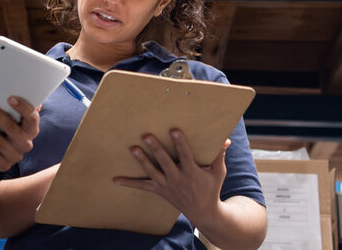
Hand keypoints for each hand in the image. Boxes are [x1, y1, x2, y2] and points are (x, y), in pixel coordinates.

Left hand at [0, 96, 39, 171]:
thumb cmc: (5, 128)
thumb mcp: (12, 117)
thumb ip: (14, 104)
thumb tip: (17, 87)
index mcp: (31, 129)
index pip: (31, 118)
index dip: (23, 108)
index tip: (10, 97)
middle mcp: (26, 143)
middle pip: (12, 129)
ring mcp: (14, 155)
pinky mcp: (1, 164)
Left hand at [114, 129, 229, 226]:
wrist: (203, 211)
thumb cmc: (211, 188)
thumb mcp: (218, 172)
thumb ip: (219, 156)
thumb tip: (226, 140)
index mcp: (192, 172)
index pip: (185, 155)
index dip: (180, 143)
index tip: (174, 130)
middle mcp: (178, 179)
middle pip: (165, 162)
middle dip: (156, 149)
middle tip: (146, 136)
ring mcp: (167, 185)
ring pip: (152, 172)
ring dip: (142, 160)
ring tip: (133, 149)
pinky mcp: (159, 190)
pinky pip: (143, 186)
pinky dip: (129, 183)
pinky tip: (116, 179)